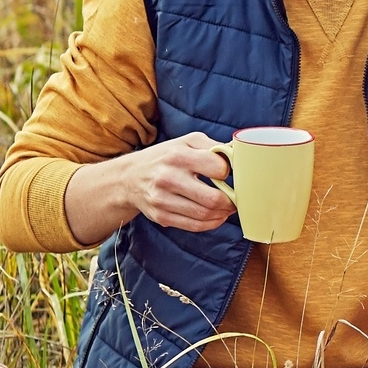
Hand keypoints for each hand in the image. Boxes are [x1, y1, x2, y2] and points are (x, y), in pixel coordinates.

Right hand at [65, 131, 235, 239]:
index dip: (230, 173)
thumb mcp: (186, 142)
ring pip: (205, 214)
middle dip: (231, 201)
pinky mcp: (161, 217)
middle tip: (237, 199)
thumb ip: (212, 146)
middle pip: (213, 198)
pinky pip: (194, 226)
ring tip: (228, 207)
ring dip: (223, 214)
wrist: (129, 178)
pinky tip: (217, 216)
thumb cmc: (165, 157)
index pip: (218, 168)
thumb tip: (238, 155)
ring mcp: (163, 200)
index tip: (231, 175)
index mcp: (178, 155)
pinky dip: (212, 223)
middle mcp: (168, 178)